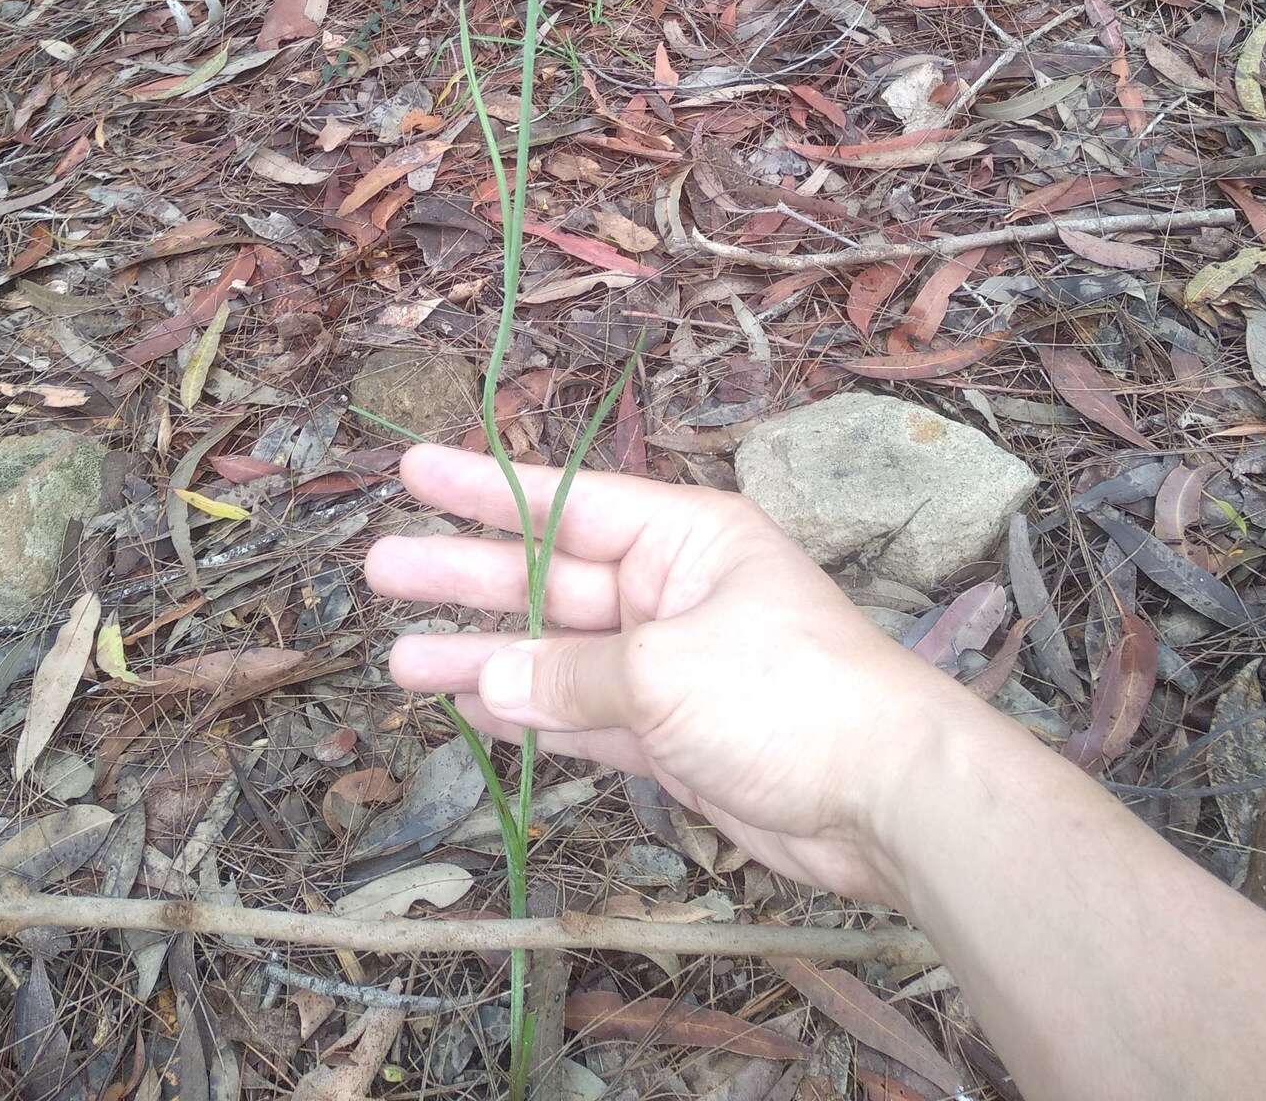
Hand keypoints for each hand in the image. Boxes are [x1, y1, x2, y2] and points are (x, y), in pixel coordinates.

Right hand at [364, 444, 966, 902]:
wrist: (885, 798)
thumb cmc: (790, 696)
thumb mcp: (668, 670)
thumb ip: (571, 676)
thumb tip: (492, 678)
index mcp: (686, 537)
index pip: (568, 502)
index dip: (486, 487)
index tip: (414, 468)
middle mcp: (673, 589)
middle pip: (550, 576)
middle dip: (467, 576)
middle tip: (380, 568)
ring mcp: (671, 664)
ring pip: (557, 653)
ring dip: (485, 656)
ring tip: (399, 659)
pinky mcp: (673, 734)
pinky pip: (584, 714)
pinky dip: (532, 715)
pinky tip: (472, 707)